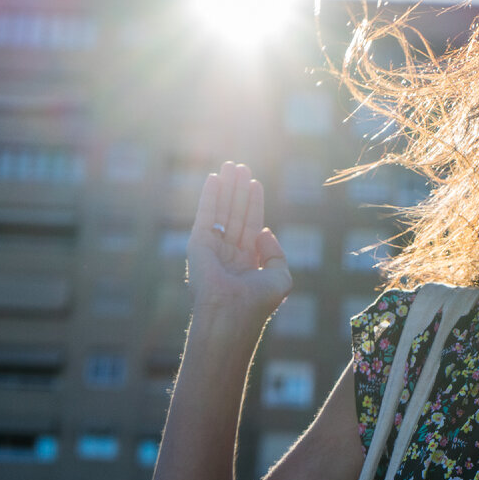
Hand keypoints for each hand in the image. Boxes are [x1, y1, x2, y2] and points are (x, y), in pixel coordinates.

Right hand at [186, 161, 291, 318]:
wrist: (232, 313)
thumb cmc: (258, 301)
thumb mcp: (280, 277)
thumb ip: (276, 253)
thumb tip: (264, 230)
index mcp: (245, 262)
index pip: (250, 224)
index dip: (253, 203)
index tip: (255, 182)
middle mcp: (227, 253)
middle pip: (235, 213)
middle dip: (238, 190)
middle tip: (239, 166)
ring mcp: (212, 248)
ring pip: (222, 210)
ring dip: (226, 187)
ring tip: (230, 165)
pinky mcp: (198, 243)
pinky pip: (205, 214)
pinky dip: (209, 195)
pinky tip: (214, 178)